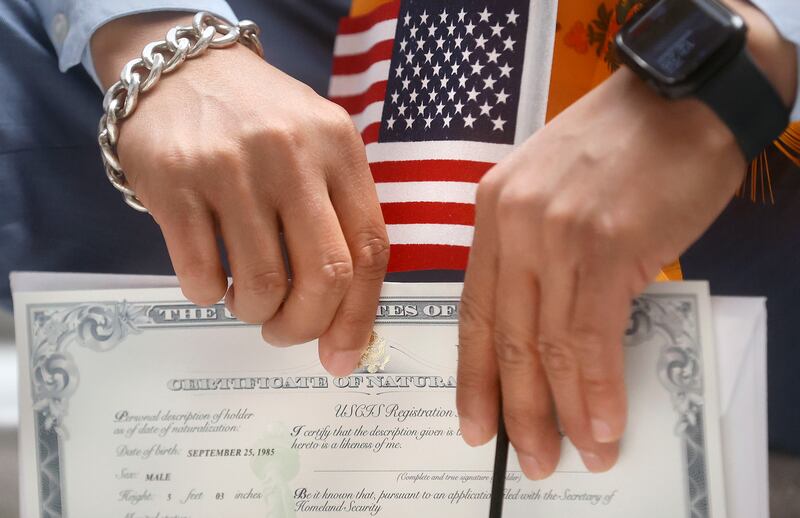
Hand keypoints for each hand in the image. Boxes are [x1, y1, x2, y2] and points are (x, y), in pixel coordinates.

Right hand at [92, 14, 388, 374]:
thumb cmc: (260, 121)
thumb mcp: (317, 147)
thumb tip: (346, 318)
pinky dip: (209, 296)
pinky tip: (211, 279)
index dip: (360, 314)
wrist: (181, 68)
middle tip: (285, 332)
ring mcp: (232, 166)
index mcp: (340, 148)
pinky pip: (202, 274)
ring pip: (263, 284)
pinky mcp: (175, 181)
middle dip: (306, 325)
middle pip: (325, 275)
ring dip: (256, 313)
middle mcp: (292, 154)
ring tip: (247, 301)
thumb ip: (338, 217)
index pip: (371, 249)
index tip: (342, 354)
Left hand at [456, 0, 796, 477]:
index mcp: (492, 213)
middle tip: (524, 458)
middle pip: (504, 336)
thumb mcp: (556, 195)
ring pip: (546, 345)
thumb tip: (552, 334)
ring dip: (559, 412)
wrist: (679, 97)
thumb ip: (542, 257)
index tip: (475, 421)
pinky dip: (596, 389)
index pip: (474, 311)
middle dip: (514, 408)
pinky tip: (602, 426)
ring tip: (570, 456)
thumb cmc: (622, 147)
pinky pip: (590, 335)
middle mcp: (512, 224)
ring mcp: (553, 233)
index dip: (475, 375)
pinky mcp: (602, 243)